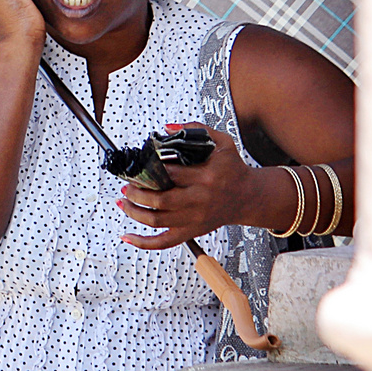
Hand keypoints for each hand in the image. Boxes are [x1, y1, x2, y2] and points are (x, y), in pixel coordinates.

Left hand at [117, 125, 253, 250]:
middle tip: (126, 184)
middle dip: (136, 192)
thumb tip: (168, 128)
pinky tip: (128, 236)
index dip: (149, 170)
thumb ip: (196, 130)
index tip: (137, 165)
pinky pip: (165, 242)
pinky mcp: (192, 231)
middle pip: (160, 200)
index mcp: (205, 177)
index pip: (170, 174)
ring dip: (134, 211)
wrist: (249, 196)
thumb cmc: (233, 170)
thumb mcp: (222, 142)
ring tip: (123, 201)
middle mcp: (199, 200)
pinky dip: (144, 242)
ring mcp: (194, 218)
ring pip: (157, 221)